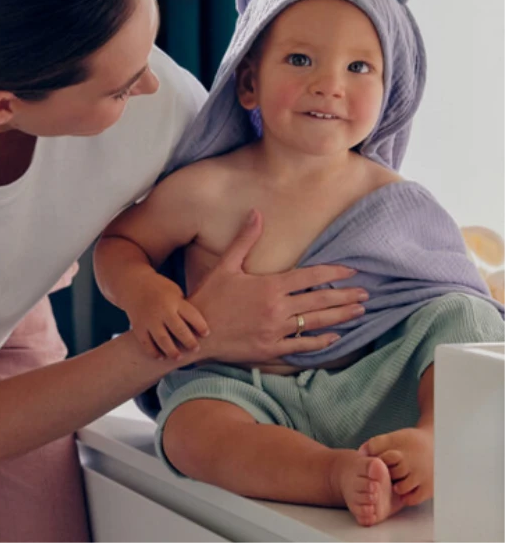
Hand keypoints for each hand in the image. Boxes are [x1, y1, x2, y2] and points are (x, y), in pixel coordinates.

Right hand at [127, 275, 208, 359]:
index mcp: (175, 300)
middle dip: (190, 342)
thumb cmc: (161, 290)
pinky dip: (153, 352)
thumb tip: (200, 329)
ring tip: (179, 357)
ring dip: (172, 351)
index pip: (192, 315)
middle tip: (196, 349)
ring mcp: (149, 319)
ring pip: (163, 340)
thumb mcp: (175, 292)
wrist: (133, 284)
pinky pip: (146, 344)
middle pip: (179, 330)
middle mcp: (162, 310)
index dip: (201, 327)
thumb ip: (185, 308)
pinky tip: (161, 357)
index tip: (206, 334)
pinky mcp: (138, 327)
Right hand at [188, 209, 366, 363]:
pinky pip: (303, 346)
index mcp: (269, 286)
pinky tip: (335, 337)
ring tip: (359, 312)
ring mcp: (276, 330)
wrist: (195, 333)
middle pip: (320, 301)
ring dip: (341, 317)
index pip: (310, 277)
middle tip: (366, 294)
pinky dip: (321, 342)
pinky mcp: (272, 349)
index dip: (333, 274)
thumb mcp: (225, 266)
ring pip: (317, 323)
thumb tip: (256, 213)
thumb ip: (244, 240)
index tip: (352, 271)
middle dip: (345, 296)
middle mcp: (278, 309)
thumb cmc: (209, 298)